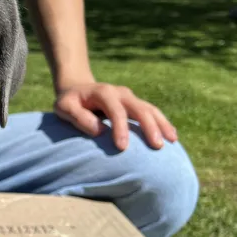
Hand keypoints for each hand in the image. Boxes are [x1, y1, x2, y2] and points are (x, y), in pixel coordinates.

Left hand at [54, 82, 176, 150]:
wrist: (77, 89)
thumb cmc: (69, 102)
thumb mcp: (64, 107)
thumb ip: (78, 117)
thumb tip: (99, 131)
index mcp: (104, 93)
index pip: (116, 111)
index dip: (120, 128)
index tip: (123, 148)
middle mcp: (121, 93)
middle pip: (140, 108)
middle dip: (149, 127)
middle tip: (157, 146)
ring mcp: (130, 98)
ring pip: (150, 110)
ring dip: (162, 125)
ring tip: (171, 141)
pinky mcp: (135, 104)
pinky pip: (152, 113)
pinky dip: (162, 123)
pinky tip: (171, 137)